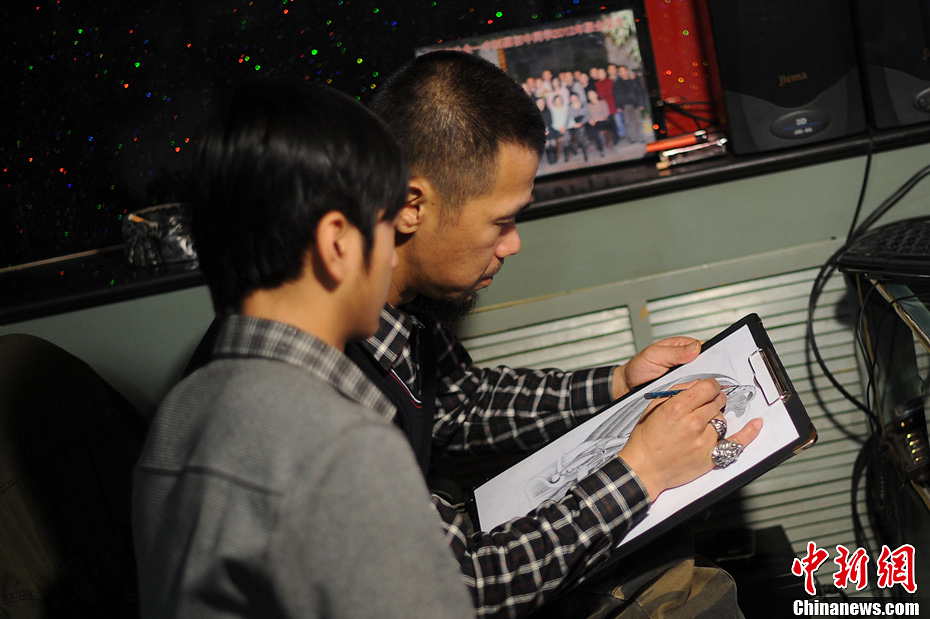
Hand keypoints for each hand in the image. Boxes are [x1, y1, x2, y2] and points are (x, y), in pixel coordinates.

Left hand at [611, 336, 700, 398]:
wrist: (627, 387)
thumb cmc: (639, 368)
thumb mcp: (654, 354)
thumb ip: (674, 351)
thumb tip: (696, 347)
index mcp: (685, 349)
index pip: (707, 352)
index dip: (711, 359)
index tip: (709, 366)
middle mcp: (689, 365)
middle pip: (708, 371)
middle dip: (706, 376)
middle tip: (696, 379)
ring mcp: (687, 381)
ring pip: (702, 385)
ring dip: (698, 388)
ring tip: (688, 388)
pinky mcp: (684, 394)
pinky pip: (693, 396)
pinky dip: (691, 398)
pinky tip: (687, 398)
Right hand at [618, 379, 762, 500]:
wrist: (643, 469)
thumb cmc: (645, 440)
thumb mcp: (654, 408)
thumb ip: (676, 393)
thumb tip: (696, 385)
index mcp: (677, 408)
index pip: (707, 387)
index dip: (710, 385)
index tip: (709, 387)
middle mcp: (693, 423)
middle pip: (717, 401)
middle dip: (713, 399)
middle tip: (705, 403)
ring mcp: (704, 441)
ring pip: (722, 419)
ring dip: (715, 417)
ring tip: (700, 424)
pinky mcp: (711, 457)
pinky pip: (736, 442)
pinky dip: (749, 433)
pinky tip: (756, 424)